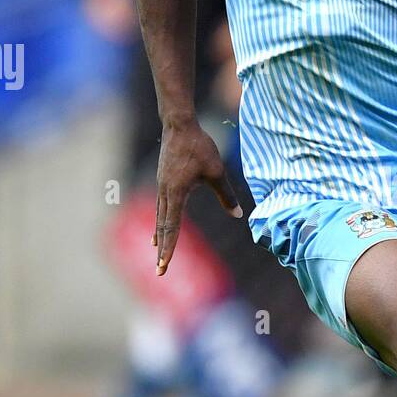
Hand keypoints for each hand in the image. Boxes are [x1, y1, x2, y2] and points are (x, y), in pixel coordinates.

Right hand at [153, 121, 241, 274]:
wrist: (179, 125)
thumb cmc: (199, 147)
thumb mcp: (217, 171)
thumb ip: (226, 194)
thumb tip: (238, 214)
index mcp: (176, 193)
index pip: (172, 227)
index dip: (169, 248)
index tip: (164, 264)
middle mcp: (166, 193)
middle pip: (164, 227)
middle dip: (163, 250)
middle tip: (160, 271)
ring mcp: (162, 187)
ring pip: (161, 218)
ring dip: (161, 237)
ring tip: (158, 254)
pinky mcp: (164, 182)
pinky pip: (161, 207)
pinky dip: (161, 222)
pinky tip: (161, 228)